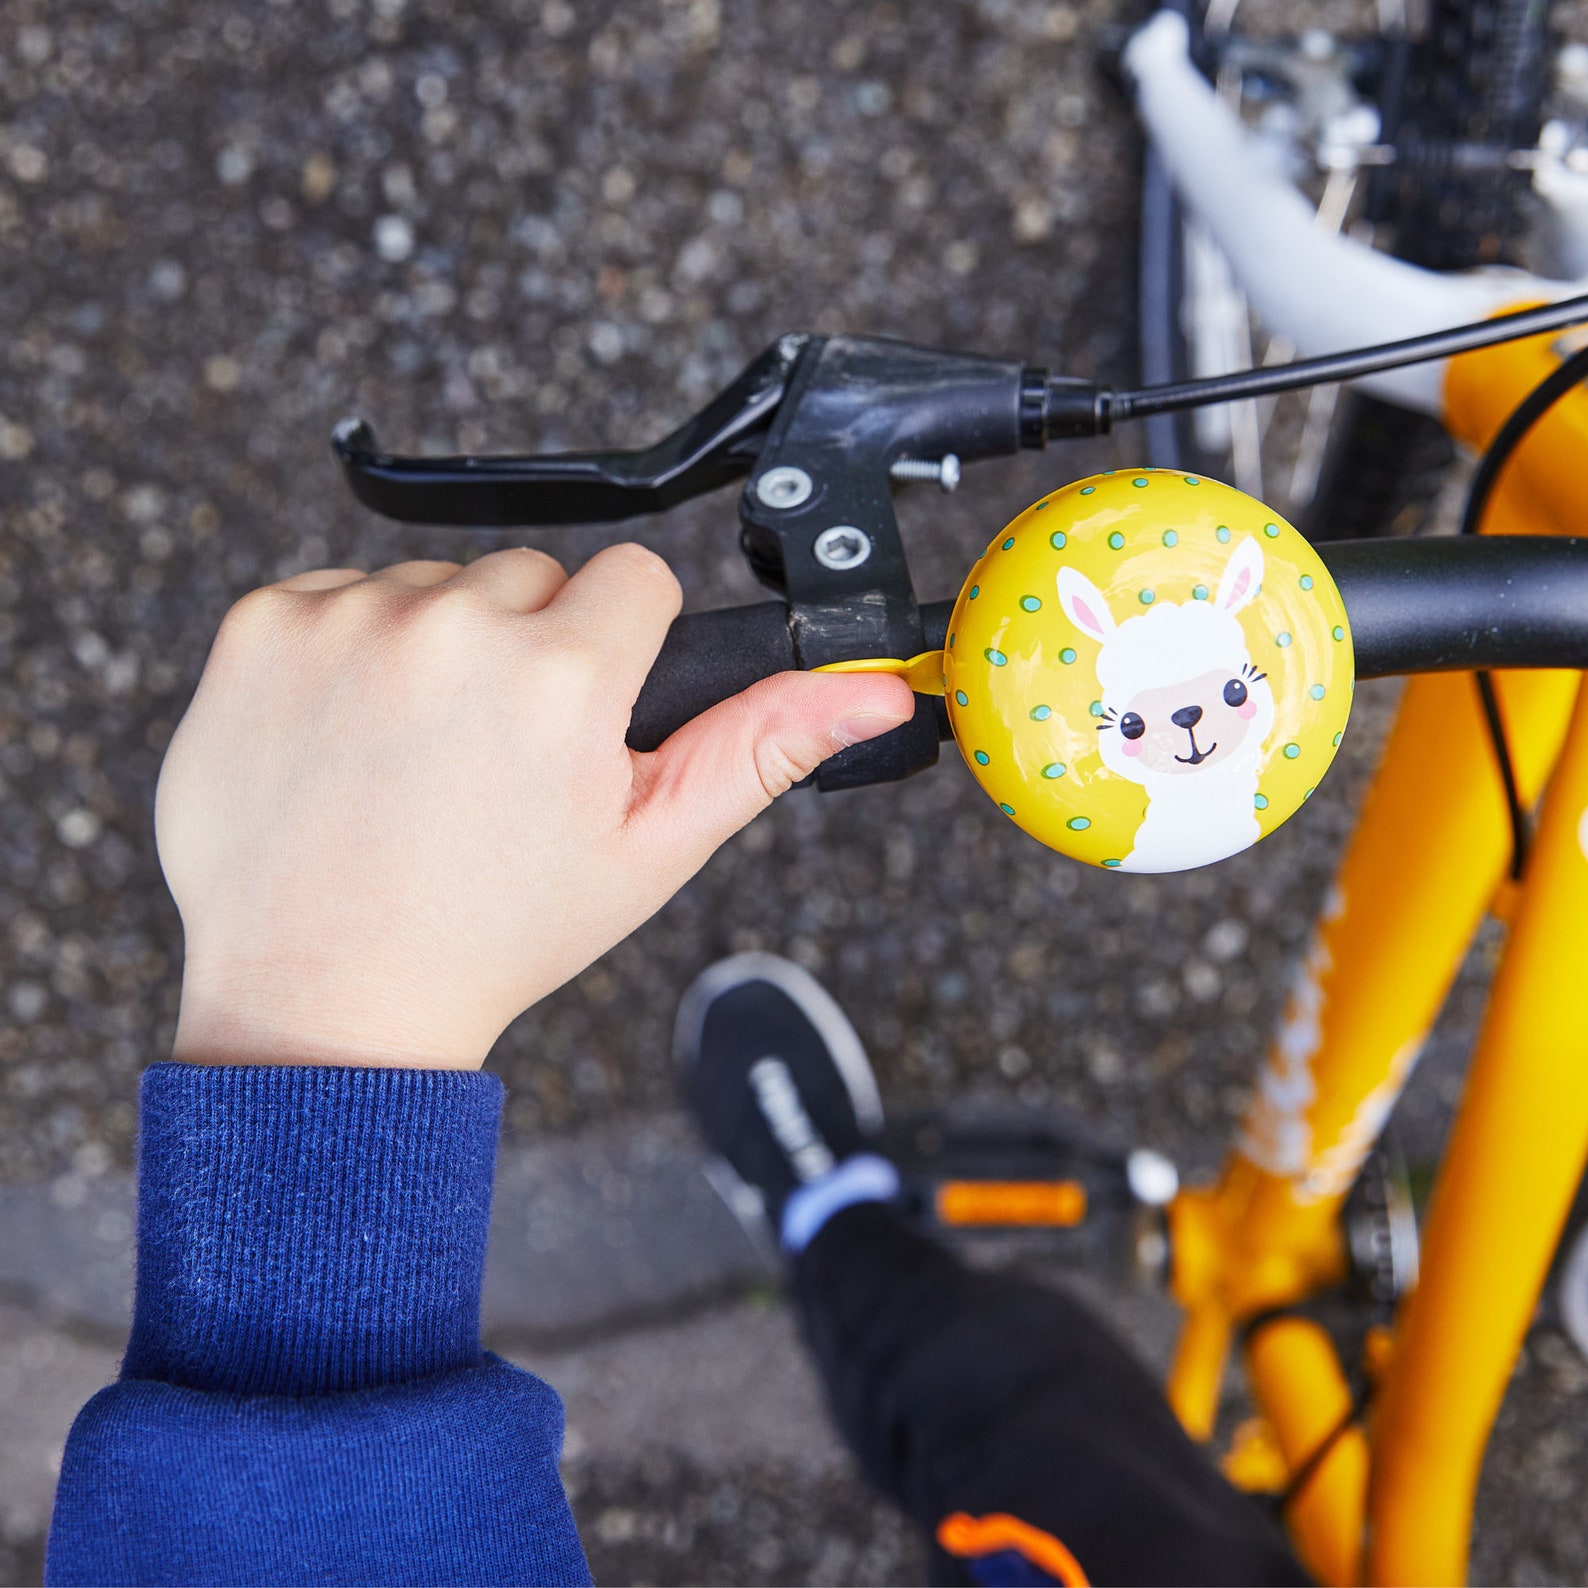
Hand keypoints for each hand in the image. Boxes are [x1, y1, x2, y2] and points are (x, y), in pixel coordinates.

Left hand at [156, 545, 913, 1068]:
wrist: (325, 997)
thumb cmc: (494, 934)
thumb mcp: (651, 848)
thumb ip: (764, 747)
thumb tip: (872, 694)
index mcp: (563, 677)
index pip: (634, 579)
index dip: (620, 654)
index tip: (585, 717)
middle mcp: (453, 628)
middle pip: (533, 577)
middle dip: (529, 649)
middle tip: (495, 759)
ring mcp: (346, 623)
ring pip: (434, 585)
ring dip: (435, 650)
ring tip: (417, 761)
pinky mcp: (260, 627)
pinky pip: (336, 595)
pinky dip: (345, 652)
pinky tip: (350, 743)